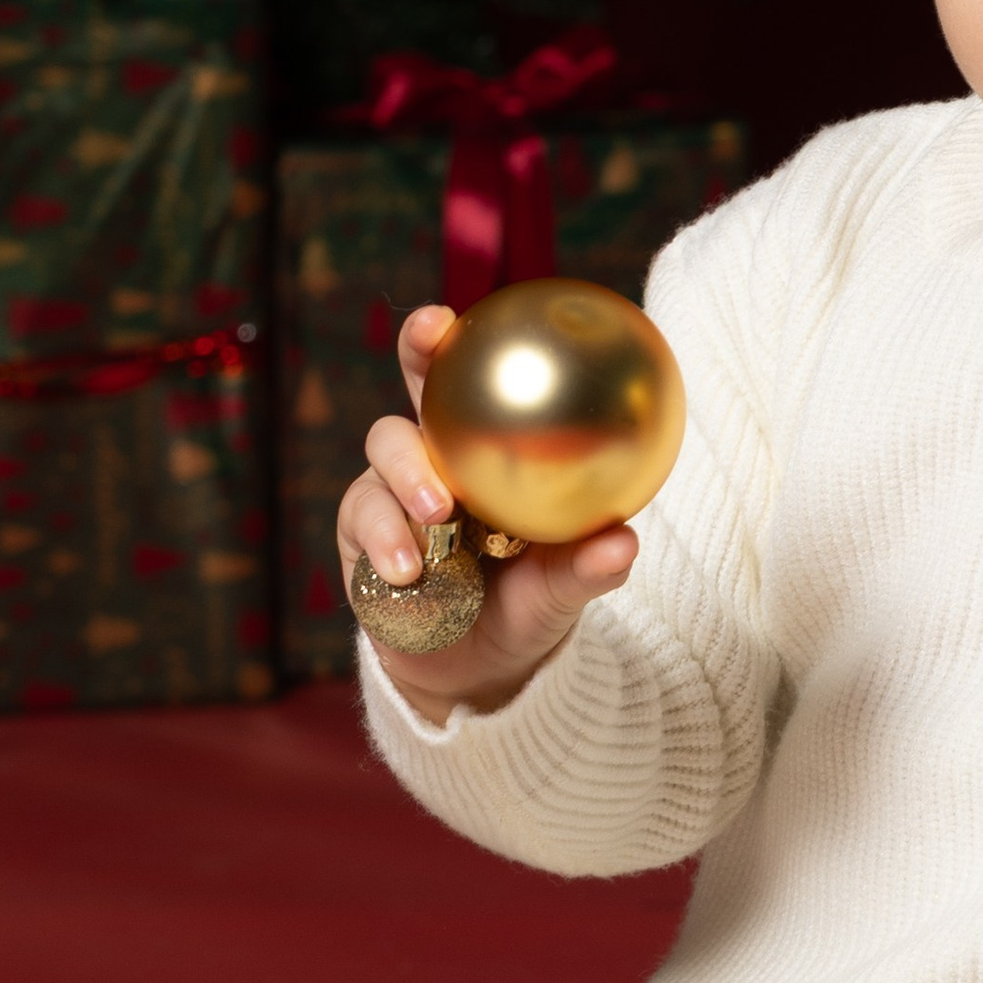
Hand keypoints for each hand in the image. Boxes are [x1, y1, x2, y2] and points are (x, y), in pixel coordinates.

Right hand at [337, 303, 637, 721]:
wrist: (479, 672)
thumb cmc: (528, 605)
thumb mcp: (563, 588)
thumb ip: (587, 565)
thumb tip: (624, 540)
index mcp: (482, 451)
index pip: (472, 380)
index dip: (467, 338)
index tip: (469, 310)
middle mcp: (431, 461)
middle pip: (418, 385)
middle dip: (417, 352)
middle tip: (431, 342)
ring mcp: (388, 499)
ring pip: (383, 457)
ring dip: (409, 476)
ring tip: (437, 511)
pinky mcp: (358, 544)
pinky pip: (363, 528)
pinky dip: (388, 542)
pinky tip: (410, 570)